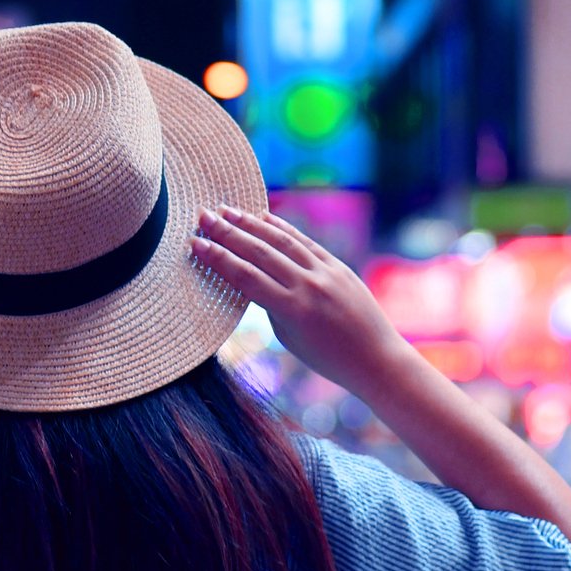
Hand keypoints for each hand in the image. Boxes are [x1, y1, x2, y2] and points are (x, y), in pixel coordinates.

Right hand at [193, 205, 411, 398]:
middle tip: (203, 216)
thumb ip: (270, 304)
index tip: (195, 243)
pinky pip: (305, 242)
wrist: (376, 359)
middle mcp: (309, 286)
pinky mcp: (338, 266)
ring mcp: (326, 273)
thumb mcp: (289, 336)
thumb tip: (250, 276)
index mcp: (292, 310)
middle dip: (228, 233)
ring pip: (282, 241)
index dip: (217, 259)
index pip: (245, 277)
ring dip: (252, 224)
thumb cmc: (327, 358)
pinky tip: (263, 217)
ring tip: (226, 211)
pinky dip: (282, 229)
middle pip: (260, 252)